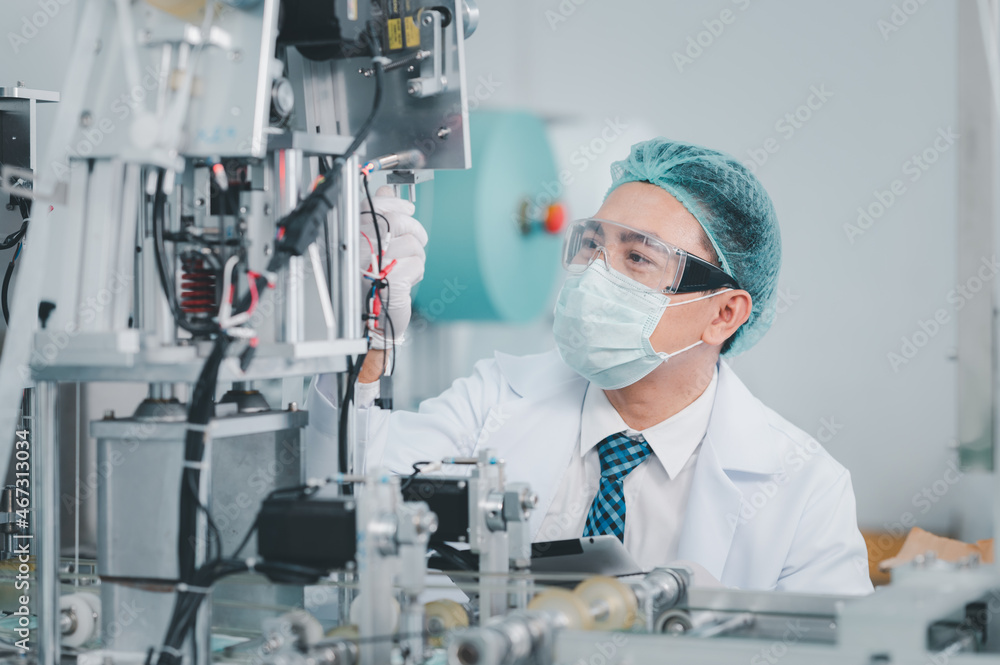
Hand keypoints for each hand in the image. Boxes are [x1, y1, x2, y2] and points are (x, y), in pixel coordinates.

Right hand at [360, 186, 427, 348]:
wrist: (369, 318)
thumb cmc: (368, 281)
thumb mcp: (370, 244)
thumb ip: (377, 215)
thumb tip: (386, 188)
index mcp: (351, 235)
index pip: (373, 205)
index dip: (395, 202)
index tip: (408, 208)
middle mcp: (358, 247)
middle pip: (398, 222)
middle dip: (415, 231)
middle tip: (416, 242)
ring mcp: (373, 263)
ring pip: (413, 244)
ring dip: (416, 257)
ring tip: (402, 268)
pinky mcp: (390, 280)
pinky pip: (417, 264)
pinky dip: (416, 272)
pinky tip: (402, 281)